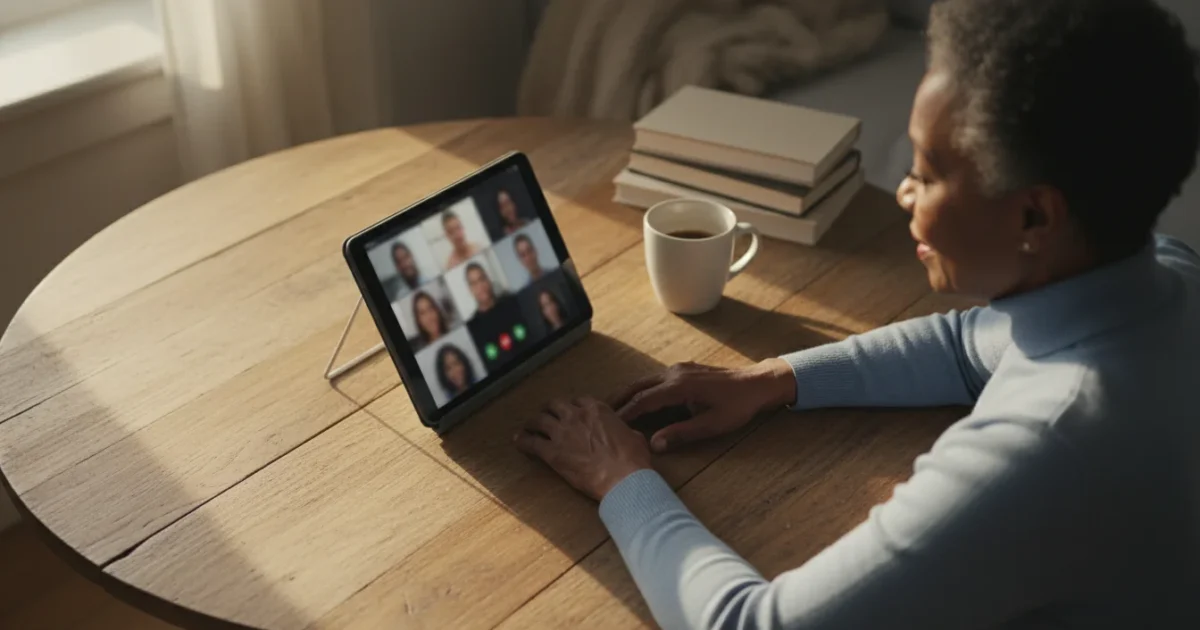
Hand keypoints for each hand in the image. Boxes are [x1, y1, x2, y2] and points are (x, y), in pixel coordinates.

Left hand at [514, 397, 652, 500]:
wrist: (623, 479)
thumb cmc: (633, 459)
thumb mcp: (634, 436)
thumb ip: (623, 430)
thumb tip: (626, 434)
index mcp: (596, 409)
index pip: (578, 400)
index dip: (572, 406)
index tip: (571, 412)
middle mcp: (576, 416)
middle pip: (554, 405)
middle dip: (549, 409)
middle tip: (546, 416)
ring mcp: (562, 433)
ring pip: (539, 420)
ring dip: (532, 422)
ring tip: (528, 426)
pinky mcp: (552, 453)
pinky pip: (531, 443)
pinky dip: (523, 441)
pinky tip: (518, 441)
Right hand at [614, 359, 796, 452]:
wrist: (757, 383)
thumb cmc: (737, 407)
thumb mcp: (711, 425)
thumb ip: (681, 434)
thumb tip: (653, 444)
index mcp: (679, 386)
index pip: (643, 400)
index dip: (624, 413)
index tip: (608, 424)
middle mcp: (674, 373)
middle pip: (638, 386)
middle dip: (618, 399)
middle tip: (598, 412)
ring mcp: (679, 369)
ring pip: (645, 381)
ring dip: (628, 393)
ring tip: (612, 408)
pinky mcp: (684, 370)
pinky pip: (656, 379)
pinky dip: (642, 390)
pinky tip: (638, 400)